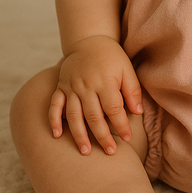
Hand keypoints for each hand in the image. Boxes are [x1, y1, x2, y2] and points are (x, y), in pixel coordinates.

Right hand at [48, 35, 142, 155]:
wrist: (89, 41)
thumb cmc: (111, 57)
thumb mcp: (126, 69)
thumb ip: (132, 90)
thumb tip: (137, 112)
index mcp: (105, 82)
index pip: (114, 108)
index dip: (121, 125)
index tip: (127, 138)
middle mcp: (87, 86)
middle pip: (94, 116)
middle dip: (102, 136)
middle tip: (110, 152)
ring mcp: (71, 87)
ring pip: (74, 115)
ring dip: (79, 134)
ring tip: (85, 151)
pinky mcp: (61, 87)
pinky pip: (54, 105)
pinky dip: (54, 120)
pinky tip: (57, 135)